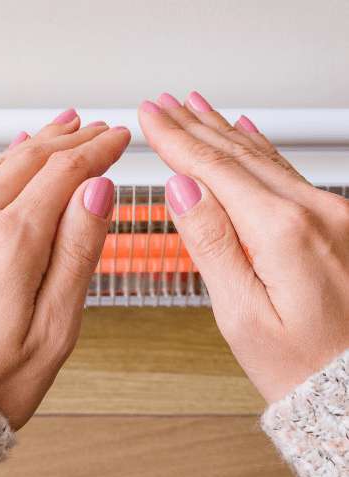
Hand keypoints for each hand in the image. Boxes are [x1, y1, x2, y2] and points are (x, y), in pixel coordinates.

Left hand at [0, 110, 130, 430]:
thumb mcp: (55, 326)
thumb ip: (78, 251)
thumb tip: (98, 194)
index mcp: (11, 244)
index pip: (66, 174)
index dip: (98, 151)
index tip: (117, 139)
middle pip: (32, 160)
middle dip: (71, 139)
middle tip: (97, 129)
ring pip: (0, 167)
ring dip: (38, 144)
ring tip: (62, 129)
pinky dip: (3, 165)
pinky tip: (12, 157)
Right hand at [139, 92, 348, 404]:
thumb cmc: (300, 365)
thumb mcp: (241, 315)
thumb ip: (211, 245)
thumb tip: (183, 192)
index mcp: (283, 233)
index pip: (214, 170)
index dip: (177, 141)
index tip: (152, 118)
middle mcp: (314, 212)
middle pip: (237, 154)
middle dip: (194, 126)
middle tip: (165, 104)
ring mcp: (331, 213)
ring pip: (261, 157)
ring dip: (222, 130)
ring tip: (194, 108)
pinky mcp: (336, 221)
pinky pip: (287, 171)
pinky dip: (258, 147)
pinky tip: (245, 131)